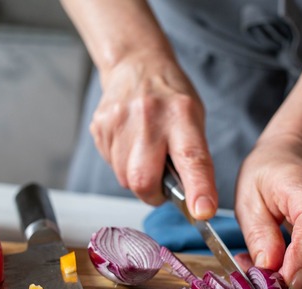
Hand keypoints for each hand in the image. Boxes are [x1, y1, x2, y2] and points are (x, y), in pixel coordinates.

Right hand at [90, 52, 217, 218]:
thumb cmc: (171, 97)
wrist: (136, 64)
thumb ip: (193, 158)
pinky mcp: (100, 127)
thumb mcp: (194, 119)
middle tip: (161, 184)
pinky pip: (111, 165)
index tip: (202, 211)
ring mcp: (119, 121)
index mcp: (182, 115)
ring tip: (146, 153)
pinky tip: (130, 142)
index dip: (197, 189)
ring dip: (137, 178)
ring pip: (124, 178)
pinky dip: (122, 164)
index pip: (191, 158)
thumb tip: (194, 202)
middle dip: (152, 194)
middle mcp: (149, 117)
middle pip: (143, 179)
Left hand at [235, 134, 301, 288]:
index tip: (282, 283)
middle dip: (294, 278)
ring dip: (297, 275)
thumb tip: (269, 269)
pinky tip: (282, 261)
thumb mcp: (249, 200)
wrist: (293, 156)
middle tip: (260, 281)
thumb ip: (259, 236)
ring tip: (265, 268)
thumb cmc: (267, 173)